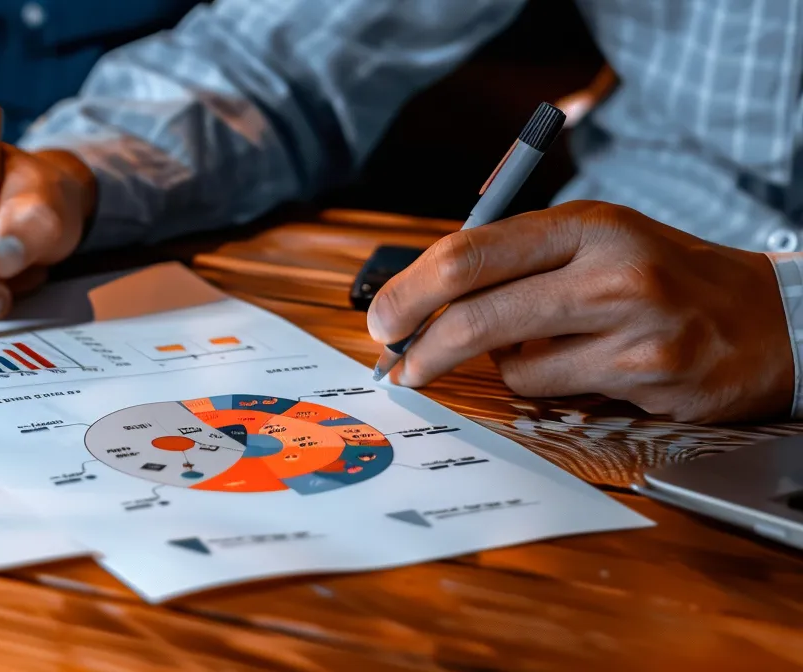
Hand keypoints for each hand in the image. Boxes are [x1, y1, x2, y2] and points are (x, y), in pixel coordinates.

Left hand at [368, 200, 792, 422]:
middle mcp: (611, 271)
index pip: (469, 254)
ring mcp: (634, 329)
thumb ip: (515, 260)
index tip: (384, 317)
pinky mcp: (647, 379)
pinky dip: (549, 387)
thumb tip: (418, 298)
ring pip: (511, 366)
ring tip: (547, 346)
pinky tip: (591, 367)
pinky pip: (553, 395)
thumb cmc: (661, 278)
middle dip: (421, 347)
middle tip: (397, 363)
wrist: (768, 320)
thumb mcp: (594, 241)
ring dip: (505, 367)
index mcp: (587, 223)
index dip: (410, 292)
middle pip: (475, 317)